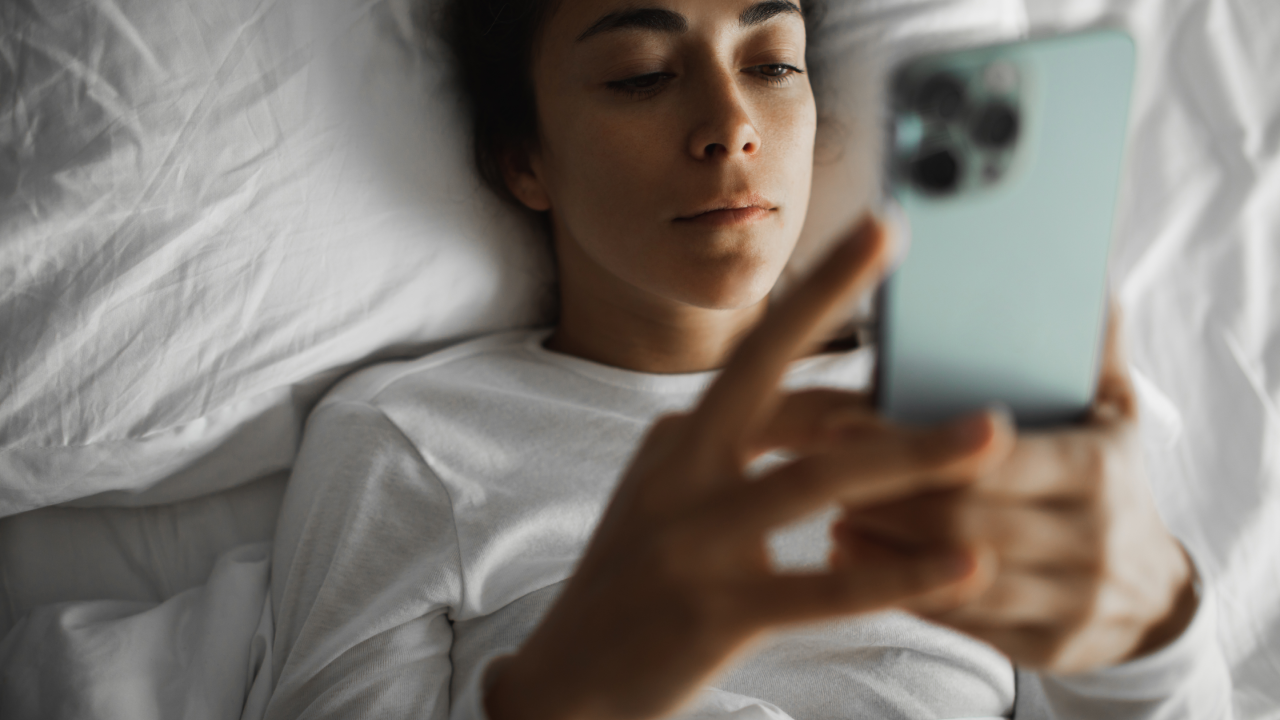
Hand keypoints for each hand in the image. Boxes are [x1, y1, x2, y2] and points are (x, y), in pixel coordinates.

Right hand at [485, 219, 1008, 719]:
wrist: (565, 688)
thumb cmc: (633, 587)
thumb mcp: (670, 500)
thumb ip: (735, 455)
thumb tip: (825, 420)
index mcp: (676, 440)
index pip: (762, 373)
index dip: (833, 340)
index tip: (885, 288)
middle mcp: (680, 470)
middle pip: (764, 367)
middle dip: (829, 294)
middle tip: (893, 230)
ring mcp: (694, 538)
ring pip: (818, 479)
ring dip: (914, 455)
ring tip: (994, 437)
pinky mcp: (716, 610)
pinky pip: (825, 587)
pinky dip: (902, 573)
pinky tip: (966, 566)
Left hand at [838, 309, 1196, 673]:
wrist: (1154, 597)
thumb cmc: (1113, 485)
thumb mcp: (1116, 418)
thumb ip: (1094, 353)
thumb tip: (1088, 279)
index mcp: (1096, 470)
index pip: (988, 457)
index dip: (905, 444)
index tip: (840, 425)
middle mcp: (1089, 539)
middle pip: (958, 520)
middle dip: (882, 495)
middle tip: (822, 471)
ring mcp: (1069, 601)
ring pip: (949, 577)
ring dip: (879, 545)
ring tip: (831, 511)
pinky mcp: (1043, 647)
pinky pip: (956, 623)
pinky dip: (896, 590)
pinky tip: (852, 557)